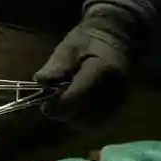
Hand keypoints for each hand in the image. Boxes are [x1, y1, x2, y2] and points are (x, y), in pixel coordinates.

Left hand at [35, 4, 140, 119]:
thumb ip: (57, 65)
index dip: (59, 105)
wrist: (116, 38)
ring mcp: (120, 99)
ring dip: (74, 119)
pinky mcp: (120, 105)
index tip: (44, 105)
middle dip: (65, 113)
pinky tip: (74, 108)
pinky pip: (100, 121)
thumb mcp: (69, 46)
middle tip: (51, 105)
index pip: (79, 96)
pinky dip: (84, 119)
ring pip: (93, 122)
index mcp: (102, 70)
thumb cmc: (89, 40)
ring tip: (62, 105)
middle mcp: (115, 89)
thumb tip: (40, 82)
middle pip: (86, 114)